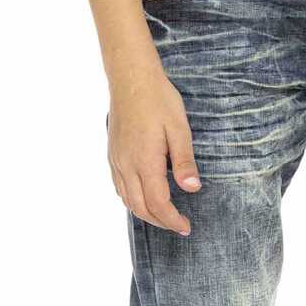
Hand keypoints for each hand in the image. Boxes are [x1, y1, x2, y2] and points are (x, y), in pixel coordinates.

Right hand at [107, 67, 200, 234]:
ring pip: (127, 200)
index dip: (172, 220)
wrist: (131, 77)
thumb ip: (184, 161)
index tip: (186, 227)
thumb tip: (192, 188)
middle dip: (160, 222)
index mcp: (145, 161)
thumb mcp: (179, 129)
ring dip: (146, 213)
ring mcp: (117, 160)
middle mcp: (126, 165)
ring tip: (165, 217)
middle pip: (141, 207)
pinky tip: (144, 198)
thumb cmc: (158, 99)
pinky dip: (132, 200)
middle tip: (179, 226)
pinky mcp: (113, 154)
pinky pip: (120, 186)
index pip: (158, 203)